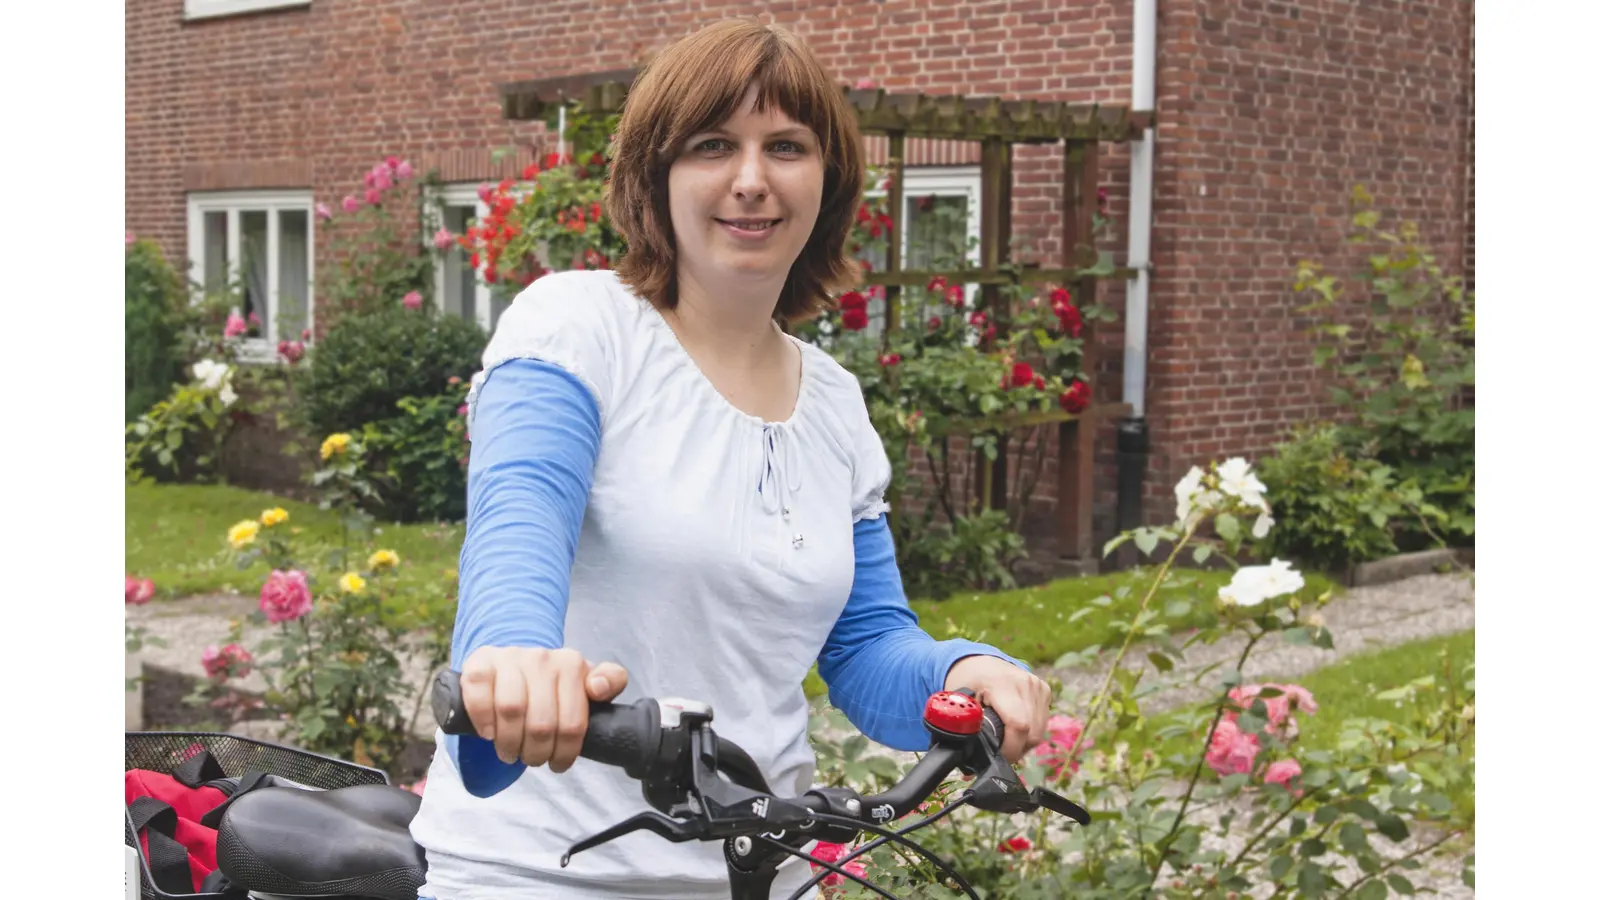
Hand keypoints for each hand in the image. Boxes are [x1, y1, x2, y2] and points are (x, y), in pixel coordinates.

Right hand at [458, 646, 629, 772]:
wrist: (514, 666)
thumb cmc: (553, 685)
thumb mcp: (585, 684)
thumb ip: (610, 681)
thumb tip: (598, 687)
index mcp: (572, 664)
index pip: (573, 724)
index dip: (565, 753)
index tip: (558, 763)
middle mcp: (542, 657)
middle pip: (541, 724)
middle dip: (536, 753)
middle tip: (532, 759)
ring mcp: (509, 658)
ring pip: (511, 711)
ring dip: (509, 743)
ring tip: (511, 752)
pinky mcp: (480, 664)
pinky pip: (479, 696)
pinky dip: (484, 721)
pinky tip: (489, 733)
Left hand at [944, 655, 1051, 762]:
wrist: (979, 662)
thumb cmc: (966, 682)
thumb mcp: (958, 702)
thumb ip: (964, 727)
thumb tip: (970, 764)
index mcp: (1001, 684)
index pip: (1019, 725)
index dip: (1011, 749)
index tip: (996, 757)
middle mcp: (1025, 683)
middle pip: (1032, 734)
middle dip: (1015, 750)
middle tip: (998, 752)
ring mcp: (1037, 686)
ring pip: (1039, 732)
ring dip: (1024, 743)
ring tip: (1004, 740)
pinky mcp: (1044, 690)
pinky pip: (1042, 723)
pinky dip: (1030, 733)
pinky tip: (1014, 729)